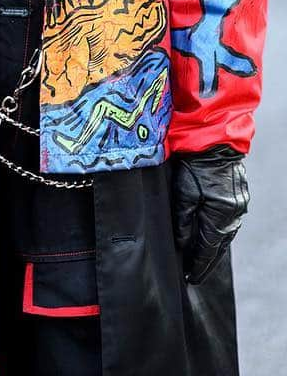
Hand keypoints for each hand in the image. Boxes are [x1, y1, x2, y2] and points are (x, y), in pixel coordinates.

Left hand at [171, 143, 248, 284]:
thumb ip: (183, 219)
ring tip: (202, 259)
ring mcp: (239, 206)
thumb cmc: (195, 164)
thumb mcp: (183, 192)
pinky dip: (219, 232)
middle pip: (219, 246)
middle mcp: (233, 216)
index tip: (190, 278)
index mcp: (220, 217)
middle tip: (195, 275)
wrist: (214, 141)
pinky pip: (229, 222)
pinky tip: (212, 236)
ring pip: (225, 235)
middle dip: (207, 262)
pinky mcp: (238, 197)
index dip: (198, 266)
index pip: (208, 250)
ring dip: (214, 248)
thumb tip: (182, 243)